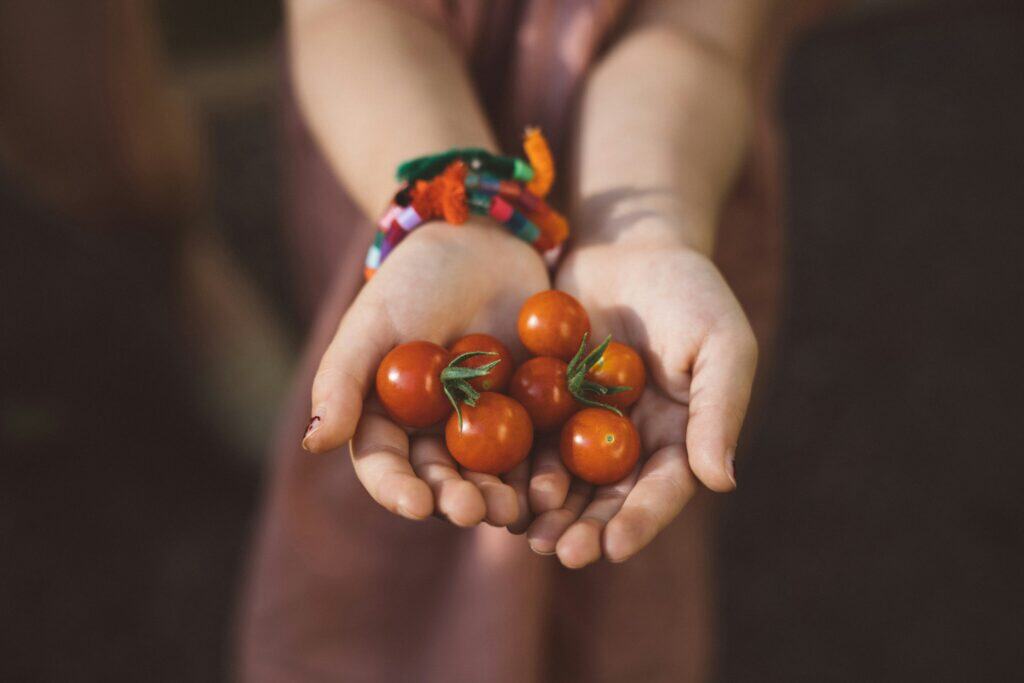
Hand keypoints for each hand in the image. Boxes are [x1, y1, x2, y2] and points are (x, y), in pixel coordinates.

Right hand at [302, 220, 549, 528]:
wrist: (484, 244)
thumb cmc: (416, 280)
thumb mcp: (372, 323)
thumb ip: (342, 381)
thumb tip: (313, 442)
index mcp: (390, 422)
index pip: (386, 467)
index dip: (398, 490)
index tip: (416, 504)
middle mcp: (436, 435)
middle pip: (443, 482)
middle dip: (457, 502)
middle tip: (476, 513)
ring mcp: (486, 429)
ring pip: (492, 478)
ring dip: (503, 499)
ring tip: (516, 511)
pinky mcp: (533, 416)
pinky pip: (540, 451)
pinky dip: (546, 472)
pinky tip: (556, 486)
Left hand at [526, 237, 757, 566]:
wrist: (629, 242)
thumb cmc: (688, 289)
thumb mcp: (720, 343)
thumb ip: (719, 409)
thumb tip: (721, 481)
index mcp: (678, 437)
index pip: (661, 490)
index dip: (639, 521)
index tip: (612, 548)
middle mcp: (630, 441)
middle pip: (607, 497)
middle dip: (585, 528)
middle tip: (557, 552)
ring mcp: (584, 424)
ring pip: (564, 479)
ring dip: (545, 509)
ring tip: (521, 533)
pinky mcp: (544, 401)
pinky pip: (526, 439)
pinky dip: (512, 465)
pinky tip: (491, 485)